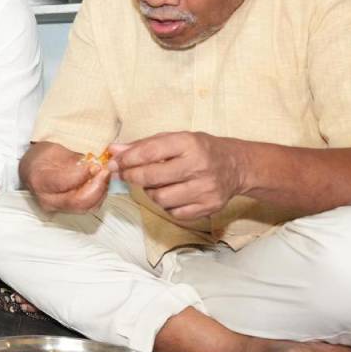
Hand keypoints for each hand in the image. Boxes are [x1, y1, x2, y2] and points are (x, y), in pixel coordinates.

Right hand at [24, 143, 110, 213]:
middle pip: (78, 202)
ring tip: (104, 176)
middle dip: (97, 187)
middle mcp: (47, 200)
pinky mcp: (66, 211)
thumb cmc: (41, 157)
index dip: (83, 175)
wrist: (32, 169)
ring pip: (86, 207)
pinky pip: (87, 208)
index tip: (95, 165)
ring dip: (100, 192)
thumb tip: (92, 165)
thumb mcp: (54, 149)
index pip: (64, 183)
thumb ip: (74, 159)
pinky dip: (98, 197)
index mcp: (40, 180)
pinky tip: (100, 184)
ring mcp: (57, 208)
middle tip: (105, 172)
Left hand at [109, 132, 246, 221]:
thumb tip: (114, 151)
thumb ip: (144, 145)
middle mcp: (199, 166)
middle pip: (152, 177)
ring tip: (155, 184)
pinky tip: (172, 195)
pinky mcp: (209, 206)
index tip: (115, 163)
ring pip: (160, 198)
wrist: (236, 166)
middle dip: (132, 176)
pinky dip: (167, 206)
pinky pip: (174, 213)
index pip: (150, 152)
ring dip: (150, 192)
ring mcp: (205, 188)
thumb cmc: (200, 150)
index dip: (128, 159)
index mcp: (189, 143)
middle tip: (125, 175)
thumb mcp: (175, 139)